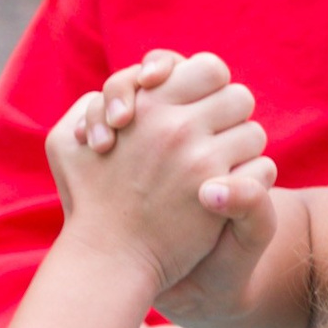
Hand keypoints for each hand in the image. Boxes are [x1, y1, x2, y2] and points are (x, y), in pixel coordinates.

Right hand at [46, 51, 274, 296]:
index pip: (209, 68)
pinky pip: (261, 170)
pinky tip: (231, 191)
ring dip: (243, 150)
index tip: (199, 107)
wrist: (107, 260)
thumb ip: (95, 103)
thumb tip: (144, 80)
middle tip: (216, 138)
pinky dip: (252, 179)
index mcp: (146, 105)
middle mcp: (175, 126)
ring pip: (254, 134)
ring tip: (222, 167)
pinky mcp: (216, 194)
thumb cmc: (84, 199)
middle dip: (232, 117)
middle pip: (239, 97)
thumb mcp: (67, 143)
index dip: (210, 85)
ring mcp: (198, 159)